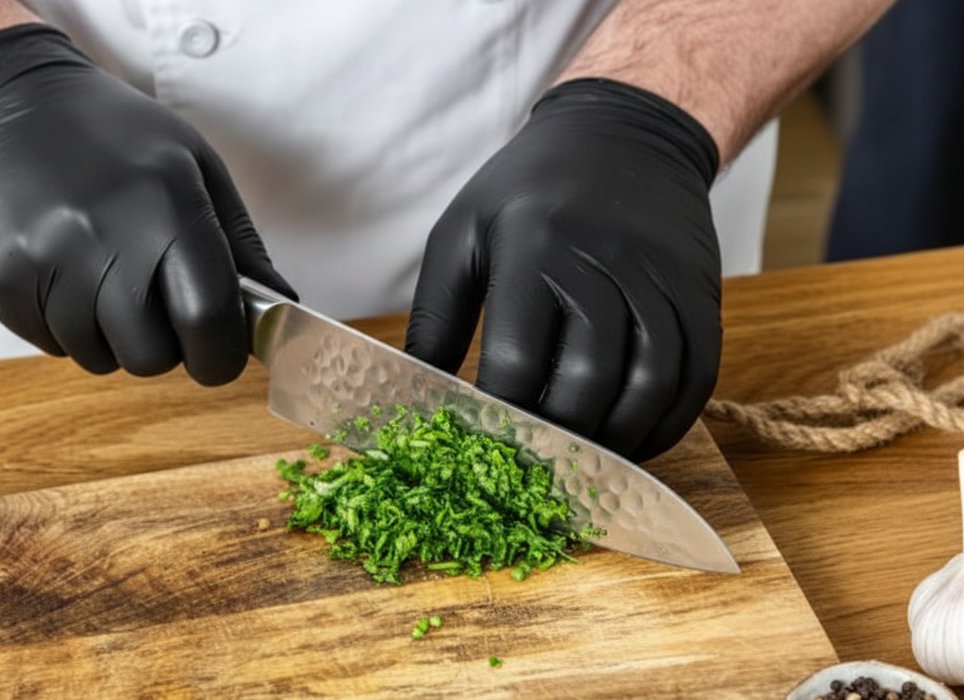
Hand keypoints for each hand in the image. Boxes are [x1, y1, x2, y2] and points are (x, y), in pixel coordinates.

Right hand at [0, 24, 294, 385]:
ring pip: (99, 358)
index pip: (207, 319)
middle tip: (154, 304)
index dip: (221, 355)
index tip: (219, 355)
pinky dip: (67, 325)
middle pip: (151, 356)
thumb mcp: (193, 165)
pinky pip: (51, 345)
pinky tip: (63, 272)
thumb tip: (281, 310)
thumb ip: (239, 244)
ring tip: (102, 274)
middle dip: (164, 345)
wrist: (6, 101)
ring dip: (112, 335)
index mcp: (163, 204)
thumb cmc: (112, 132)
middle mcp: (101, 236)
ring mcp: (43, 262)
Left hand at [405, 79, 721, 460]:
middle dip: (557, 437)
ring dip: (616, 440)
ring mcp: (661, 280)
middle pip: (588, 379)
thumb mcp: (461, 233)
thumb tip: (418, 394)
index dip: (499, 415)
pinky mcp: (701, 294)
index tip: (481, 446)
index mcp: (534, 246)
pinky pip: (696, 376)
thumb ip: (435, 317)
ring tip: (581, 464)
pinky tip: (631, 439)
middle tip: (532, 466)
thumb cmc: (527, 190)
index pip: (517, 358)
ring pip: (650, 385)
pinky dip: (666, 423)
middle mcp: (604, 262)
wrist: (625, 133)